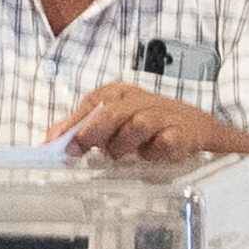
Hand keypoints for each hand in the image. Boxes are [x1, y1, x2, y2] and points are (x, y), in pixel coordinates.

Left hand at [54, 83, 242, 165]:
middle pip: (112, 111)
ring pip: (137, 125)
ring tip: (121, 155)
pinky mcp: (185, 133)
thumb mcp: (115, 123)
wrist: (199, 129)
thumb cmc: (149, 125)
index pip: (94, 101)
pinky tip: (153, 155)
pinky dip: (157, 150)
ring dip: (124, 144)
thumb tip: (49, 139)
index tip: (60, 143)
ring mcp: (164, 115)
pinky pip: (166, 141)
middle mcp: (141, 100)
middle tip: (79, 150)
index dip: (74, 122)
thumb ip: (82, 129)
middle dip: (93, 132)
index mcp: (121, 93)